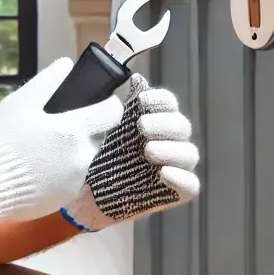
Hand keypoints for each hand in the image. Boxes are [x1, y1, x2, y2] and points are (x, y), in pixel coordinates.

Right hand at [0, 57, 123, 238]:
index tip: (100, 100)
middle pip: (97, 136)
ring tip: (42, 148)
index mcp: (74, 131)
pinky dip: (61, 171)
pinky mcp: (65, 198)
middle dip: (84, 128)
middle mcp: (82, 157)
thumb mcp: (20, 102)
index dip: (109, 103)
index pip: (112, 113)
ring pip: (83, 158)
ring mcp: (75, 181)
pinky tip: (37, 168)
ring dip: (72, 151)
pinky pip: (71, 178)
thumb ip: (47, 81)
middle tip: (57, 124)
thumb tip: (66, 64)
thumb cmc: (1, 142)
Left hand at [61, 74, 199, 232]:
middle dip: (164, 123)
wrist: (83, 195)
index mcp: (153, 120)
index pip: (168, 103)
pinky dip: (181, 178)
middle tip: (142, 127)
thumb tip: (137, 79)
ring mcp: (174, 167)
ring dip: (171, 149)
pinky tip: (163, 173)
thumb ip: (115, 106)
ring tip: (148, 151)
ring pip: (189, 153)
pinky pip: (191, 185)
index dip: (160, 100)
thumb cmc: (93, 156)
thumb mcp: (98, 128)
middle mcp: (168, 141)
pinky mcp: (174, 192)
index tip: (141, 101)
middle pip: (182, 126)